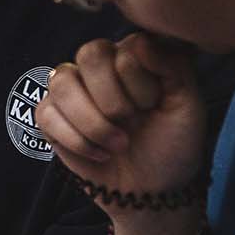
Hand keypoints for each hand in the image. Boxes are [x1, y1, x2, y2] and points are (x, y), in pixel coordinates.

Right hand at [36, 35, 210, 201]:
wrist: (154, 192)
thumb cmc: (173, 145)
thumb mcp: (188, 105)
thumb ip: (173, 65)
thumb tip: (139, 43)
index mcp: (134, 55)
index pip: (124, 47)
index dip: (140, 83)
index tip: (155, 107)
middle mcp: (101, 66)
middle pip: (89, 54)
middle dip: (114, 100)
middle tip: (131, 124)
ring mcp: (72, 90)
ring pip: (62, 81)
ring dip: (93, 123)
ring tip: (117, 145)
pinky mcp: (51, 117)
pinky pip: (46, 113)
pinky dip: (76, 140)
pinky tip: (99, 154)